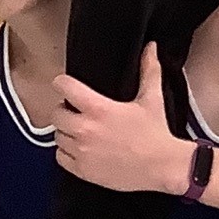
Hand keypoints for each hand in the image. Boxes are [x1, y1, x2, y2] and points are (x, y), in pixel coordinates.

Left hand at [53, 45, 183, 192]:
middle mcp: (86, 129)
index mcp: (99, 109)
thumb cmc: (156, 134)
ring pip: (57, 136)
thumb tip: (150, 48)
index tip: (65, 85)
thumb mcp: (152, 99)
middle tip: (77, 112)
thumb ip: (149, 70)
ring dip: (66, 132)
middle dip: (64, 110)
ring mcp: (82, 151)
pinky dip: (67, 152)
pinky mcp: (83, 170)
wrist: (162, 167)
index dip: (62, 83)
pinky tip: (81, 149)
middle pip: (56, 113)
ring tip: (81, 132)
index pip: (65, 87)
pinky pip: (60, 157)